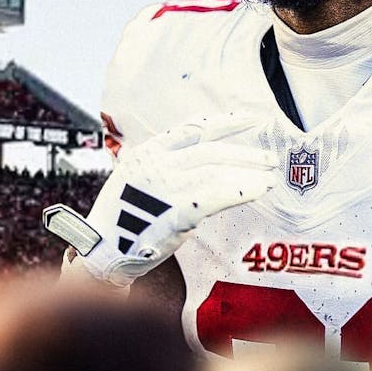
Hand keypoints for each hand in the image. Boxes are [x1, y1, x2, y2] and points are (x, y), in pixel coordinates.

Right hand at [44, 115, 276, 286]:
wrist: (100, 252)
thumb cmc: (125, 216)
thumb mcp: (139, 177)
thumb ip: (170, 163)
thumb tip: (211, 155)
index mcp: (148, 152)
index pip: (194, 129)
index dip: (226, 122)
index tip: (251, 119)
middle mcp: (156, 164)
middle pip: (211, 151)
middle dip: (245, 155)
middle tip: (271, 159)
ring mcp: (163, 187)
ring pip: (217, 172)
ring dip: (248, 175)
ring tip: (269, 179)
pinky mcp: (173, 212)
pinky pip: (215, 196)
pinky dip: (240, 191)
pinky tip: (257, 191)